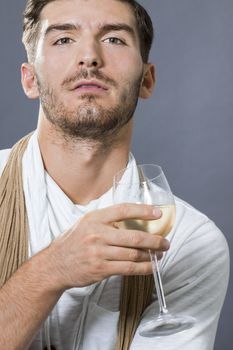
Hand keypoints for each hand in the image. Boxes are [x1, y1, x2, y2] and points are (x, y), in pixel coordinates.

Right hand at [48, 203, 169, 289]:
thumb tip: (132, 217)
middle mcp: (97, 234)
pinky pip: (127, 269)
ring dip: (151, 255)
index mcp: (95, 219)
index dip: (143, 210)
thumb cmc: (73, 242)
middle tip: (165, 242)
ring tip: (160, 254)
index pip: (123, 210)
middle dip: (154, 240)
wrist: (55, 265)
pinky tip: (151, 267)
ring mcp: (99, 253)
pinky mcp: (100, 269)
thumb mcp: (85, 223)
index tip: (158, 213)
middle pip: (133, 236)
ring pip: (133, 254)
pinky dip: (143, 268)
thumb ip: (106, 220)